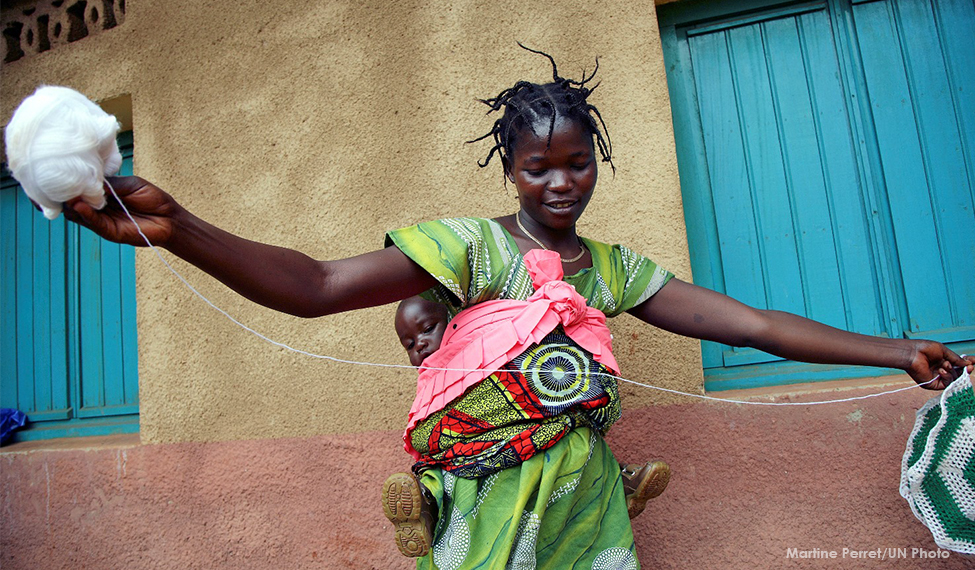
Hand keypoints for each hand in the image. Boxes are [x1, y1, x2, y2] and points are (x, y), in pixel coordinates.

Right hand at [61, 176, 180, 246]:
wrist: (170, 217)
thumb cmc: (153, 199)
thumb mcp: (130, 185)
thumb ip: (110, 183)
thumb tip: (88, 177)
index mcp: (102, 194)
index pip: (79, 188)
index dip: (68, 181)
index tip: (59, 170)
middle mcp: (98, 208)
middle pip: (72, 202)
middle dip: (64, 192)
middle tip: (57, 181)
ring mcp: (102, 220)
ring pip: (78, 213)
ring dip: (72, 203)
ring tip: (68, 193)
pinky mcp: (110, 232)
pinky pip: (94, 223)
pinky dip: (86, 214)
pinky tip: (81, 205)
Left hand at [906, 341, 973, 389]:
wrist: (912, 353)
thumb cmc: (924, 349)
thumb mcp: (943, 351)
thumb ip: (956, 358)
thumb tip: (967, 363)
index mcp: (943, 361)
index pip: (958, 365)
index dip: (967, 363)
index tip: (973, 360)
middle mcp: (941, 370)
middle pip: (958, 374)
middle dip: (965, 370)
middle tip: (969, 366)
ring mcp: (937, 377)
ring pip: (954, 379)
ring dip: (952, 371)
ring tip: (945, 364)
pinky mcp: (933, 384)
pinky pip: (946, 383)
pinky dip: (947, 376)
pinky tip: (942, 370)